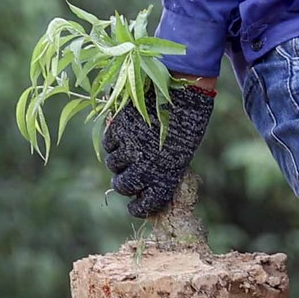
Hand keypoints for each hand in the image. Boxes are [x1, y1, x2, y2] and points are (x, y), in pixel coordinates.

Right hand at [102, 83, 214, 217]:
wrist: (183, 89)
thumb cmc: (189, 120)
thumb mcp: (183, 150)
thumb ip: (165, 168)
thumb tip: (148, 181)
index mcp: (167, 175)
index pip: (147, 204)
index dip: (139, 208)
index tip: (136, 206)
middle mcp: (145, 166)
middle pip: (123, 186)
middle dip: (123, 184)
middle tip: (126, 177)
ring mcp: (130, 147)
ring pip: (113, 164)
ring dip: (119, 161)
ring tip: (128, 150)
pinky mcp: (118, 129)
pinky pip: (109, 144)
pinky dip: (114, 142)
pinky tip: (124, 135)